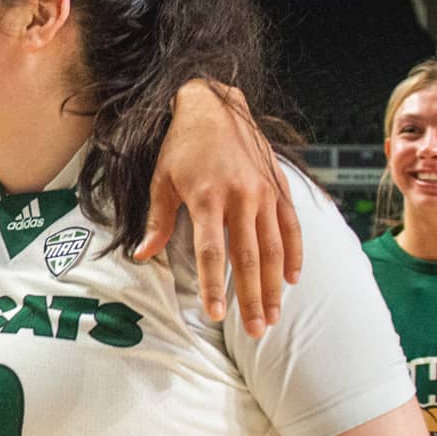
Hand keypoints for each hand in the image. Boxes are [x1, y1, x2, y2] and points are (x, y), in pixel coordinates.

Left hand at [135, 80, 301, 336]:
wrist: (213, 105)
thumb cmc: (182, 145)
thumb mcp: (161, 180)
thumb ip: (157, 222)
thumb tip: (143, 257)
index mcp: (207, 197)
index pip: (212, 252)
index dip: (214, 286)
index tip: (216, 314)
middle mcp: (240, 196)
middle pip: (248, 257)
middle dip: (252, 297)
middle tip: (255, 330)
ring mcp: (263, 191)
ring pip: (273, 247)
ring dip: (274, 285)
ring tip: (273, 315)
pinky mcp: (278, 186)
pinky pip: (291, 225)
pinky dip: (294, 253)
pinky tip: (293, 278)